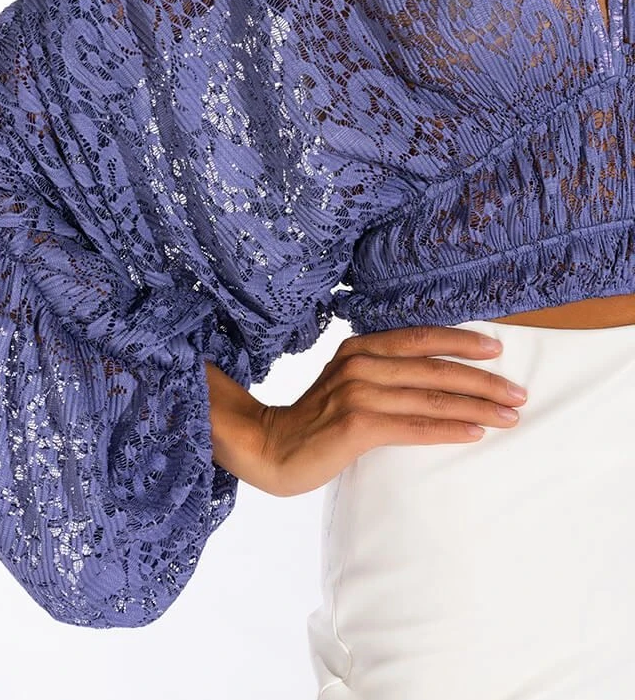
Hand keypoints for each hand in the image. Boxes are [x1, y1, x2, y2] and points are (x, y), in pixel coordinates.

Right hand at [256, 324, 527, 496]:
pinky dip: (448, 429)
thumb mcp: (345, 383)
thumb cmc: (314, 421)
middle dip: (483, 380)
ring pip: (430, 398)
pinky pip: (413, 427)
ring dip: (476, 407)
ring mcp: (357, 393)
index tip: (498, 350)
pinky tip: (475, 433)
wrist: (269, 447)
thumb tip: (433, 379)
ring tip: (509, 416)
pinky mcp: (356, 425)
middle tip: (518, 392)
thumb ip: (380, 374)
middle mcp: (360, 364)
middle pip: (434, 368)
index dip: (462, 341)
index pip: (420, 338)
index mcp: (359, 348)